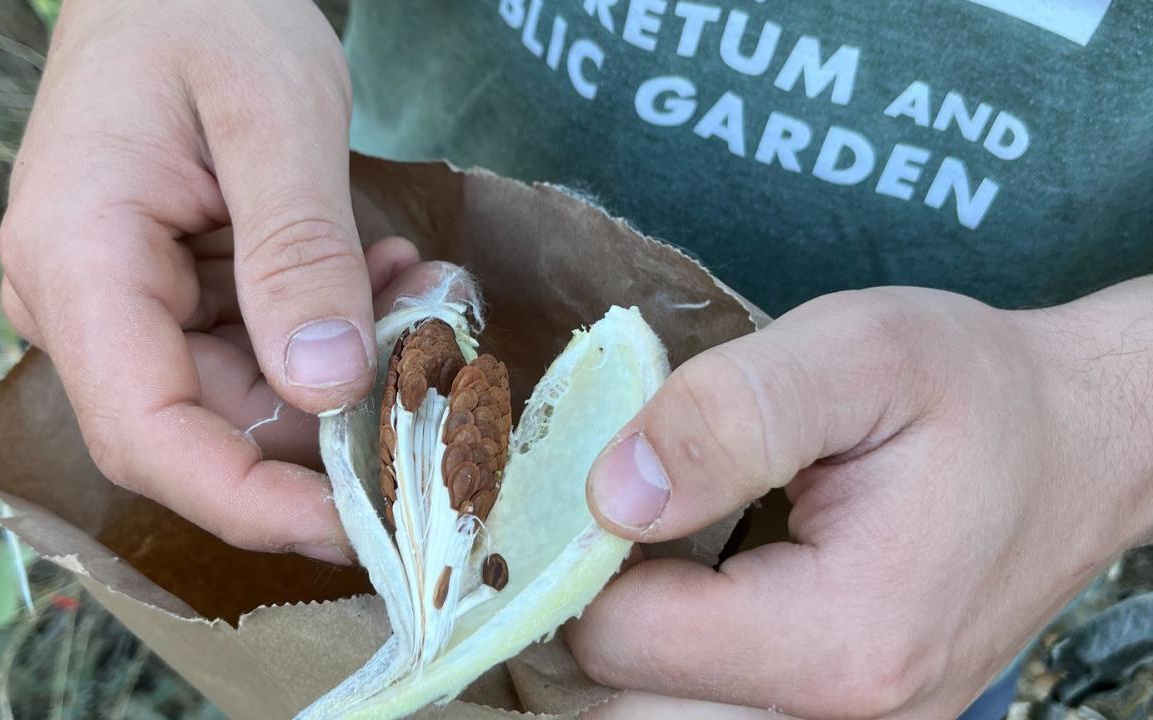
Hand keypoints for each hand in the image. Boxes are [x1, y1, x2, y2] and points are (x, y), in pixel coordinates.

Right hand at [0, 0, 386, 559]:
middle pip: (206, 429)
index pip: (146, 434)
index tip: (356, 525)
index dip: (248, 503)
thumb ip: (298, 251)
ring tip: (421, 297)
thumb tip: (325, 386)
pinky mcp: (172, 296)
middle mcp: (84, 302)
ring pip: (247, 398)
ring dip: (348, 371)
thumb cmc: (209, 12)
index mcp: (79, 261)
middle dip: (331, 429)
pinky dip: (333, 330)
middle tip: (437, 382)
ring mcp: (127, 304)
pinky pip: (259, 351)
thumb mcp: (274, 116)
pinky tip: (388, 275)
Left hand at [570, 284, 1152, 717]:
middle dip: (595, 616)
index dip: (581, 556)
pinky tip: (698, 593)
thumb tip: (611, 494)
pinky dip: (679, 669)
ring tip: (658, 557)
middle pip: (625, 710)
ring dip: (632, 653)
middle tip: (620, 526)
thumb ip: (728, 415)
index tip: (608, 484)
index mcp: (840, 639)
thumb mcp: (860, 353)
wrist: (1079, 444)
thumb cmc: (976, 391)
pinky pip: (714, 718)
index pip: (620, 642)